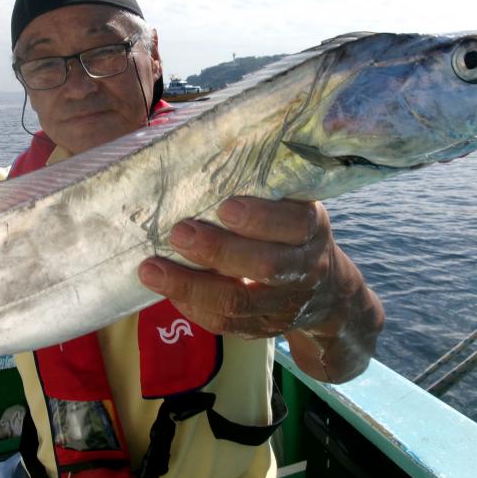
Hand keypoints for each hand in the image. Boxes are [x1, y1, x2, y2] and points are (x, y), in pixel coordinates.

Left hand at [137, 197, 383, 382]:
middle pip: (266, 266)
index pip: (295, 224)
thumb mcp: (292, 204)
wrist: (325, 292)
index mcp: (311, 230)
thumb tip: (206, 149)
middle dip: (219, 251)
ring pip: (238, 302)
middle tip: (179, 232)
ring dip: (191, 285)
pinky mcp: (261, 328)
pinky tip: (165, 289)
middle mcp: (304, 269)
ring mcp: (283, 305)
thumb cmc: (290, 230)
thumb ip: (264, 185)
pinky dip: (192, 306)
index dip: (261, 218)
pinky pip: (224, 324)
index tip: (225, 207)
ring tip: (151, 270)